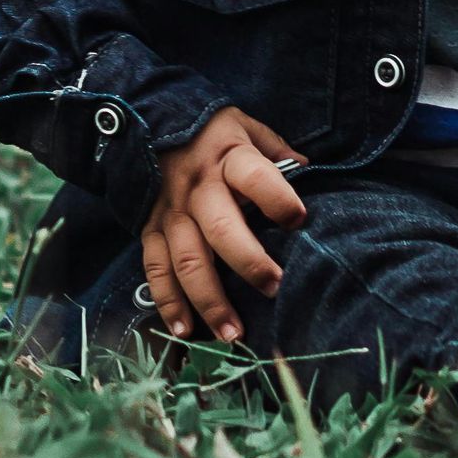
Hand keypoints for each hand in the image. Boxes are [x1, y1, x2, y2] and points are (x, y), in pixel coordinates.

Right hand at [141, 108, 307, 342]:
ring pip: (188, 261)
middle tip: (274, 288)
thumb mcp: (247, 127)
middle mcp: (198, 189)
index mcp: (229, 158)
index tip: (299, 220)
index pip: (256, 177)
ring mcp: (172, 213)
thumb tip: (307, 169)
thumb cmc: (214, 133)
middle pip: (222, 230)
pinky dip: (168, 303)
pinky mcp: (151, 231)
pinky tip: (184, 331)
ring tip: (233, 333)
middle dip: (249, 263)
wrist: (152, 123)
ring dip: (210, 300)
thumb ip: (276, 148)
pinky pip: (156, 270)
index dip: (278, 199)